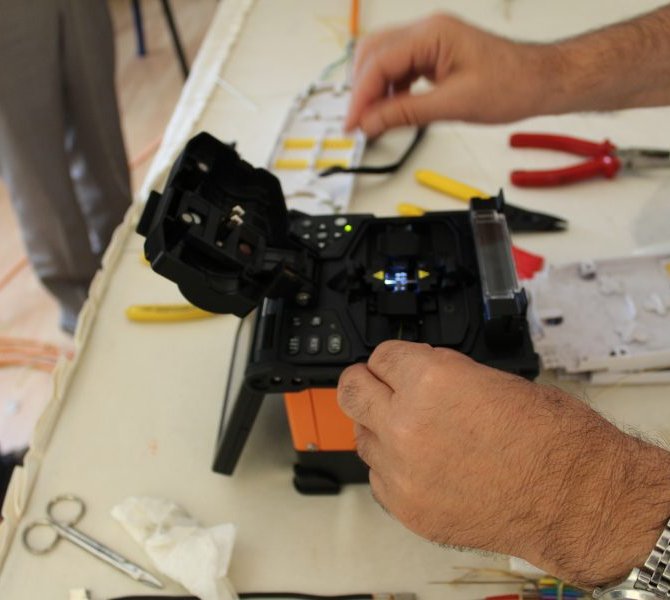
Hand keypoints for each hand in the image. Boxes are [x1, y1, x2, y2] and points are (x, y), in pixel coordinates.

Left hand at [337, 340, 669, 587]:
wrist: (576, 499)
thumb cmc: (553, 439)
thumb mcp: (494, 380)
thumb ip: (442, 374)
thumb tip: (414, 375)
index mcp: (430, 381)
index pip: (382, 356)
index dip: (393, 359)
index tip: (396, 365)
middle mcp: (406, 424)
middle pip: (352, 390)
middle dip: (366, 383)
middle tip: (377, 386)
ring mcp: (402, 471)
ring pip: (362, 436)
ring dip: (381, 429)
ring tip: (414, 433)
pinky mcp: (407, 508)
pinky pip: (379, 478)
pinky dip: (394, 469)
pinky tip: (423, 466)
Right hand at [344, 14, 560, 136]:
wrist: (541, 81)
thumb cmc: (511, 85)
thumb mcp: (453, 105)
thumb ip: (405, 113)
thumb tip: (371, 123)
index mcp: (432, 34)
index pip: (379, 63)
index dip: (360, 96)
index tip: (352, 124)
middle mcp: (427, 31)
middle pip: (373, 54)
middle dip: (361, 89)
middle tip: (357, 122)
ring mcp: (430, 42)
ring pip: (384, 61)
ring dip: (374, 90)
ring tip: (372, 120)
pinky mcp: (434, 55)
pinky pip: (400, 69)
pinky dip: (390, 90)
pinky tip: (390, 110)